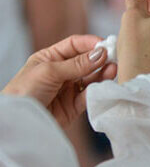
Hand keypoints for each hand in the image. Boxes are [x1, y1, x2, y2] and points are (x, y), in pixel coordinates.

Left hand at [2, 35, 116, 127]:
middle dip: (100, 59)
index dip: (90, 43)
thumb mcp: (49, 71)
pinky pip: (90, 95)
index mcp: (50, 58)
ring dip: (102, 73)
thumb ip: (77, 64)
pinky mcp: (74, 106)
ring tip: (113, 70)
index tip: (106, 44)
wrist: (17, 123)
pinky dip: (98, 90)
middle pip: (86, 61)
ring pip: (91, 78)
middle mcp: (61, 72)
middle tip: (115, 57)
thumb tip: (101, 53)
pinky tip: (105, 84)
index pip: (75, 45)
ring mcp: (68, 89)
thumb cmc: (23, 92)